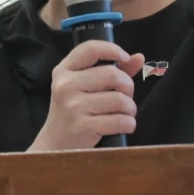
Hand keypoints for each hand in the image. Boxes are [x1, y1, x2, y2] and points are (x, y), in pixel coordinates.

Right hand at [29, 41, 145, 151]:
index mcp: (63, 70)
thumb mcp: (83, 88)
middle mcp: (66, 85)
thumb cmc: (72, 112)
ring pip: (120, 99)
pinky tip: (122, 126)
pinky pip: (121, 120)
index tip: (125, 58)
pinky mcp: (83, 126)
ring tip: (124, 113)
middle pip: (113, 75)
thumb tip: (139, 57)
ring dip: (130, 109)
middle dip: (128, 87)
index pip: (90, 49)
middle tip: (125, 97)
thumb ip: (110, 71)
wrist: (54, 145)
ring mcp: (73, 106)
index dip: (113, 50)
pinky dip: (129, 124)